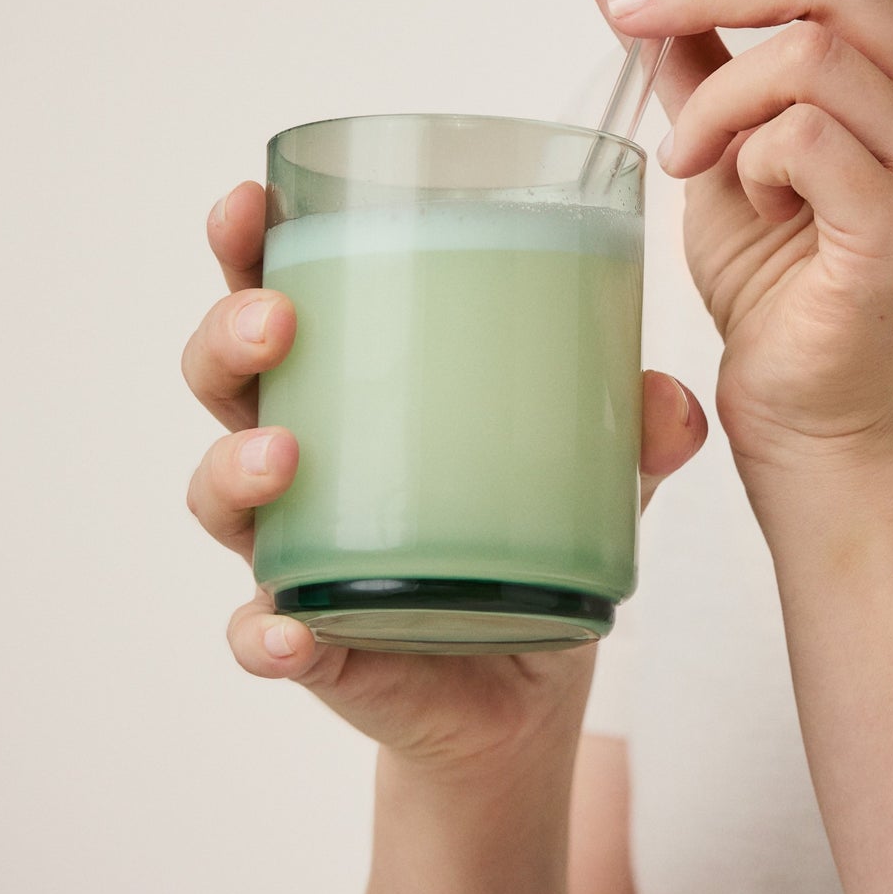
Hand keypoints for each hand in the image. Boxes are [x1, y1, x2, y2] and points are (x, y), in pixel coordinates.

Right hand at [181, 181, 707, 772]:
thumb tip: (669, 403)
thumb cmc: (534, 546)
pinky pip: (264, 639)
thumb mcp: (601, 476)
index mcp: (357, 391)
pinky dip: (266, 635)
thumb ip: (637, 434)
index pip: (283, 297)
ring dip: (234, 470)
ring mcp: (301, 555)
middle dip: (230, 339)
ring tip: (279, 455)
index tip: (250, 201)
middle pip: (229, 382)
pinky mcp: (317, 648)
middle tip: (277, 321)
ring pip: (223, 499)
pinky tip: (287, 631)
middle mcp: (308, 464)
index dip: (250, 248)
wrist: (526, 692)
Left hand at [581, 0, 892, 475]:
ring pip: (810, 55)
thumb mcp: (721, 134)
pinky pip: (802, 135)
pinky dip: (744, 157)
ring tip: (693, 162)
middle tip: (626, 18)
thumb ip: (684, 40)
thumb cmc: (780, 283)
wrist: (807, 414)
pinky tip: (743, 201)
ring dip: (716, 101)